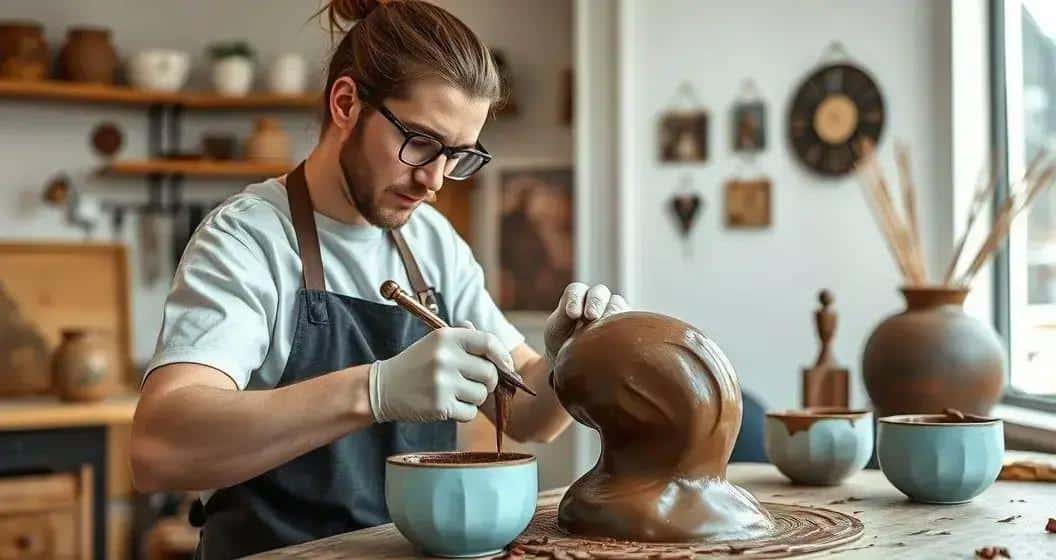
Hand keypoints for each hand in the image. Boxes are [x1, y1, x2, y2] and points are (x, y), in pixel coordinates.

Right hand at [369, 328, 513, 422]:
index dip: (502, 356)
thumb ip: (465, 338)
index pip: (488, 342)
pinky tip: (448, 405)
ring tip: (455, 393)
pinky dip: (463, 412)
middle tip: (473, 383)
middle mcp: (445, 357)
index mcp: (446, 337)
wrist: (382, 388)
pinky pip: (470, 413)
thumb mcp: (435, 342)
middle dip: (487, 381)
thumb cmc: (415, 364)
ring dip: (474, 398)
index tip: (506, 366)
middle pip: (490, 373)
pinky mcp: (440, 405)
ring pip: (481, 395)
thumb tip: (500, 352)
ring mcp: (442, 382)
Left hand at [543, 283, 628, 364]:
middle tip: (591, 316)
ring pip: (616, 304)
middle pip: (599, 292)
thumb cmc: (560, 344)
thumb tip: (572, 316)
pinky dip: (626, 326)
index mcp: (575, 298)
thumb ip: (562, 319)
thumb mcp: (554, 331)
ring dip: (612, 312)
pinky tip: (622, 337)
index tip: (572, 315)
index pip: (575, 291)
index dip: (575, 299)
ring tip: (608, 328)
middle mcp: (595, 301)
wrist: (573, 364)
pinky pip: (630, 320)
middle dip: (595, 302)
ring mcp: (612, 311)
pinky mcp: (625, 325)